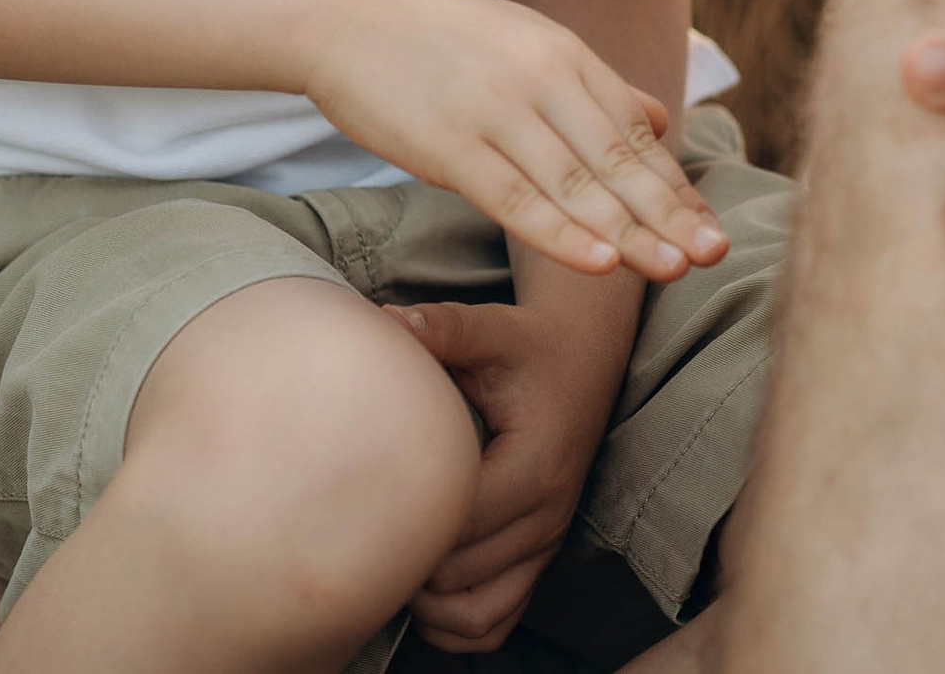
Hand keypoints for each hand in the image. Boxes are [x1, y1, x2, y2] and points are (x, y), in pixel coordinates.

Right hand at [312, 0, 726, 282]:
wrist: (340, 18)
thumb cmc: (434, 38)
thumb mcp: (526, 41)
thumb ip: (594, 85)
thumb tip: (661, 119)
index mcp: (564, 54)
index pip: (634, 131)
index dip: (674, 184)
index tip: (712, 227)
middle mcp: (542, 79)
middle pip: (617, 159)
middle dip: (670, 212)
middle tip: (716, 255)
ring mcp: (497, 111)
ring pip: (576, 183)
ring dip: (630, 231)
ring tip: (674, 269)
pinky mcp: (451, 144)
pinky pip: (516, 197)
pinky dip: (561, 233)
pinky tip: (599, 262)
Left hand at [391, 300, 628, 652]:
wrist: (585, 359)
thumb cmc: (530, 347)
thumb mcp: (493, 330)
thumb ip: (443, 327)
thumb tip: (385, 319)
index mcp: (535, 465)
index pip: (456, 525)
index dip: (402, 523)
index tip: (362, 499)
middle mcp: (547, 515)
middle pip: (458, 578)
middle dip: (404, 562)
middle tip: (359, 527)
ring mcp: (546, 543)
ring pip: (476, 617)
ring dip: (425, 604)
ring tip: (391, 558)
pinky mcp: (539, 558)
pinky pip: (495, 624)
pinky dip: (453, 623)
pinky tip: (419, 587)